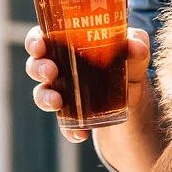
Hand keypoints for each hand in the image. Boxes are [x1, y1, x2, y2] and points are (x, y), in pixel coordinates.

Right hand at [25, 26, 151, 142]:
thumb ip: (136, 45)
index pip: (42, 37)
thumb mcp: (134, 52)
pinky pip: (64, 124)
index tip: (40, 45)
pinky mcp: (72, 116)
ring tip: (57, 102)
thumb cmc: (128, 63)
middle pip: (35, 65)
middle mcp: (60, 67)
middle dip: (38, 68)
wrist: (136, 97)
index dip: (35, 40)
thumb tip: (136, 47)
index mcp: (68, 44)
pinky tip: (80, 134)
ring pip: (42, 94)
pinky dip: (70, 130)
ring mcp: (63, 93)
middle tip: (51, 71)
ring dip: (45, 98)